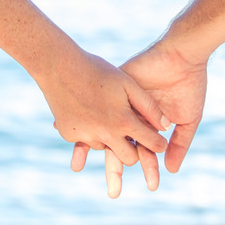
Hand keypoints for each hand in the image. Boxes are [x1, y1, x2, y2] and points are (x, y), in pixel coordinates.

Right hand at [41, 49, 167, 195]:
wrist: (59, 66)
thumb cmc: (98, 71)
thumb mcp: (128, 84)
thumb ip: (149, 107)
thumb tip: (165, 126)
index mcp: (123, 121)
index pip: (151, 144)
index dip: (159, 145)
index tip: (160, 143)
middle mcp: (104, 134)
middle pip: (128, 158)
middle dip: (135, 151)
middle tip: (136, 139)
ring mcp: (85, 136)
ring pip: (106, 148)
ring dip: (111, 139)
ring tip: (108, 117)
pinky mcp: (69, 135)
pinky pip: (86, 140)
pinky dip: (91, 132)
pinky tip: (88, 112)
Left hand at [71, 39, 206, 197]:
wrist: (182, 55)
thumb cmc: (189, 85)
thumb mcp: (187, 119)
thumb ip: (179, 144)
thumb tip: (170, 170)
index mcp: (149, 125)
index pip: (144, 151)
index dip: (149, 169)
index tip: (153, 188)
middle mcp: (131, 117)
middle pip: (120, 147)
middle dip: (117, 169)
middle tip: (114, 194)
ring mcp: (121, 104)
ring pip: (104, 129)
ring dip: (93, 148)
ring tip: (79, 167)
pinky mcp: (113, 90)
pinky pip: (95, 108)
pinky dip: (85, 121)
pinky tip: (74, 135)